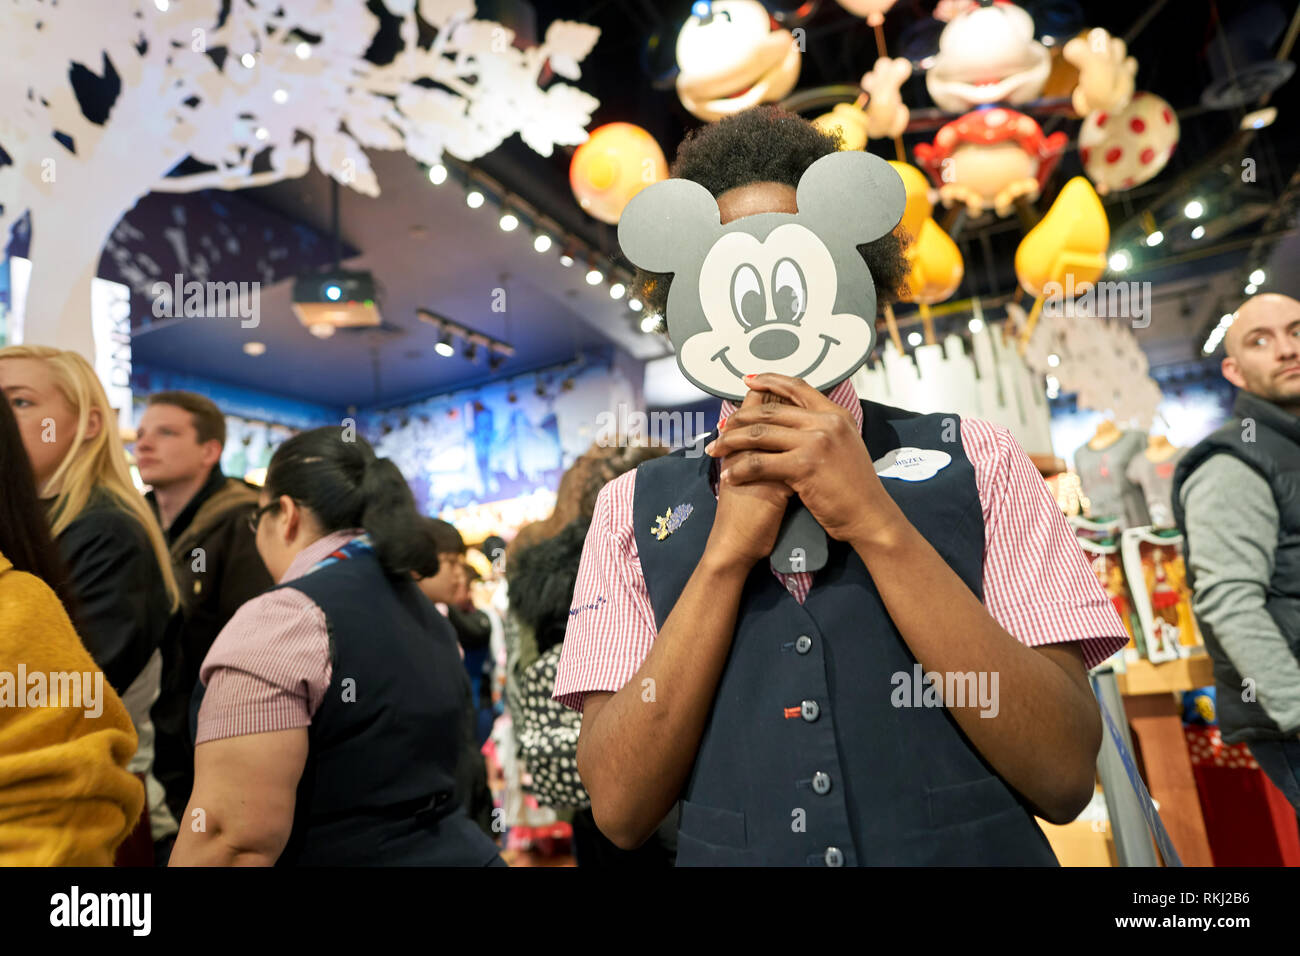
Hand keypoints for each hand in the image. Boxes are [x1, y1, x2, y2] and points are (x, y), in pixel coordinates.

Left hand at [705, 373, 905, 545]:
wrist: (870, 516)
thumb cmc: (855, 489)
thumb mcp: (845, 446)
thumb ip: (824, 429)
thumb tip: (797, 421)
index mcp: (836, 414)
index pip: (797, 387)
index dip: (769, 380)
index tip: (748, 380)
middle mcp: (827, 422)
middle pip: (771, 410)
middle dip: (739, 419)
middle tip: (722, 429)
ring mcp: (816, 442)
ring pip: (759, 434)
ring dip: (731, 442)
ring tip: (716, 450)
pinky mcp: (805, 465)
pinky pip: (760, 463)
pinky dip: (739, 469)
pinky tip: (729, 475)